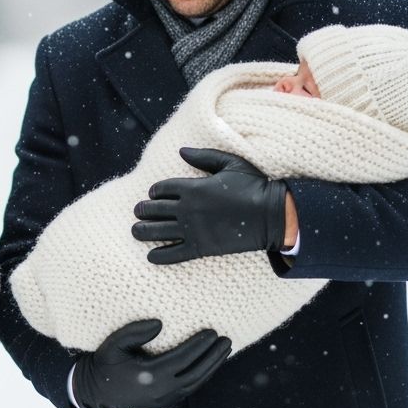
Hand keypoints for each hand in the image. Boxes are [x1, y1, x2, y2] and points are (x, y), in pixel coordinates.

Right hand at [72, 319, 231, 407]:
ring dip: (212, 366)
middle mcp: (160, 391)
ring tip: (225, 350)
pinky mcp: (166, 404)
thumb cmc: (106, 364)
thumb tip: (160, 323)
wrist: (98, 392)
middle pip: (195, 373)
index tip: (212, 332)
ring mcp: (164, 401)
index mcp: (148, 376)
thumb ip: (134, 331)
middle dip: (213, 356)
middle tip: (227, 340)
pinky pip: (190, 388)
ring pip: (196, 383)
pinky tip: (210, 363)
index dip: (199, 346)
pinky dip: (203, 375)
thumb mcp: (114, 344)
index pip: (182, 359)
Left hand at [133, 148, 287, 263]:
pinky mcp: (201, 248)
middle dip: (143, 210)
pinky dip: (160, 256)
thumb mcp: (230, 163)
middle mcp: (188, 209)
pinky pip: (174, 254)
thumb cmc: (253, 185)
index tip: (152, 194)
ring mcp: (193, 230)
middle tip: (138, 212)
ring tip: (135, 231)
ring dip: (143, 231)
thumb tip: (181, 151)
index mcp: (194, 187)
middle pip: (155, 210)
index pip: (162, 189)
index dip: (154, 191)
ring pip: (158, 232)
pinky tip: (151, 256)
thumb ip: (203, 157)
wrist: (271, 215)